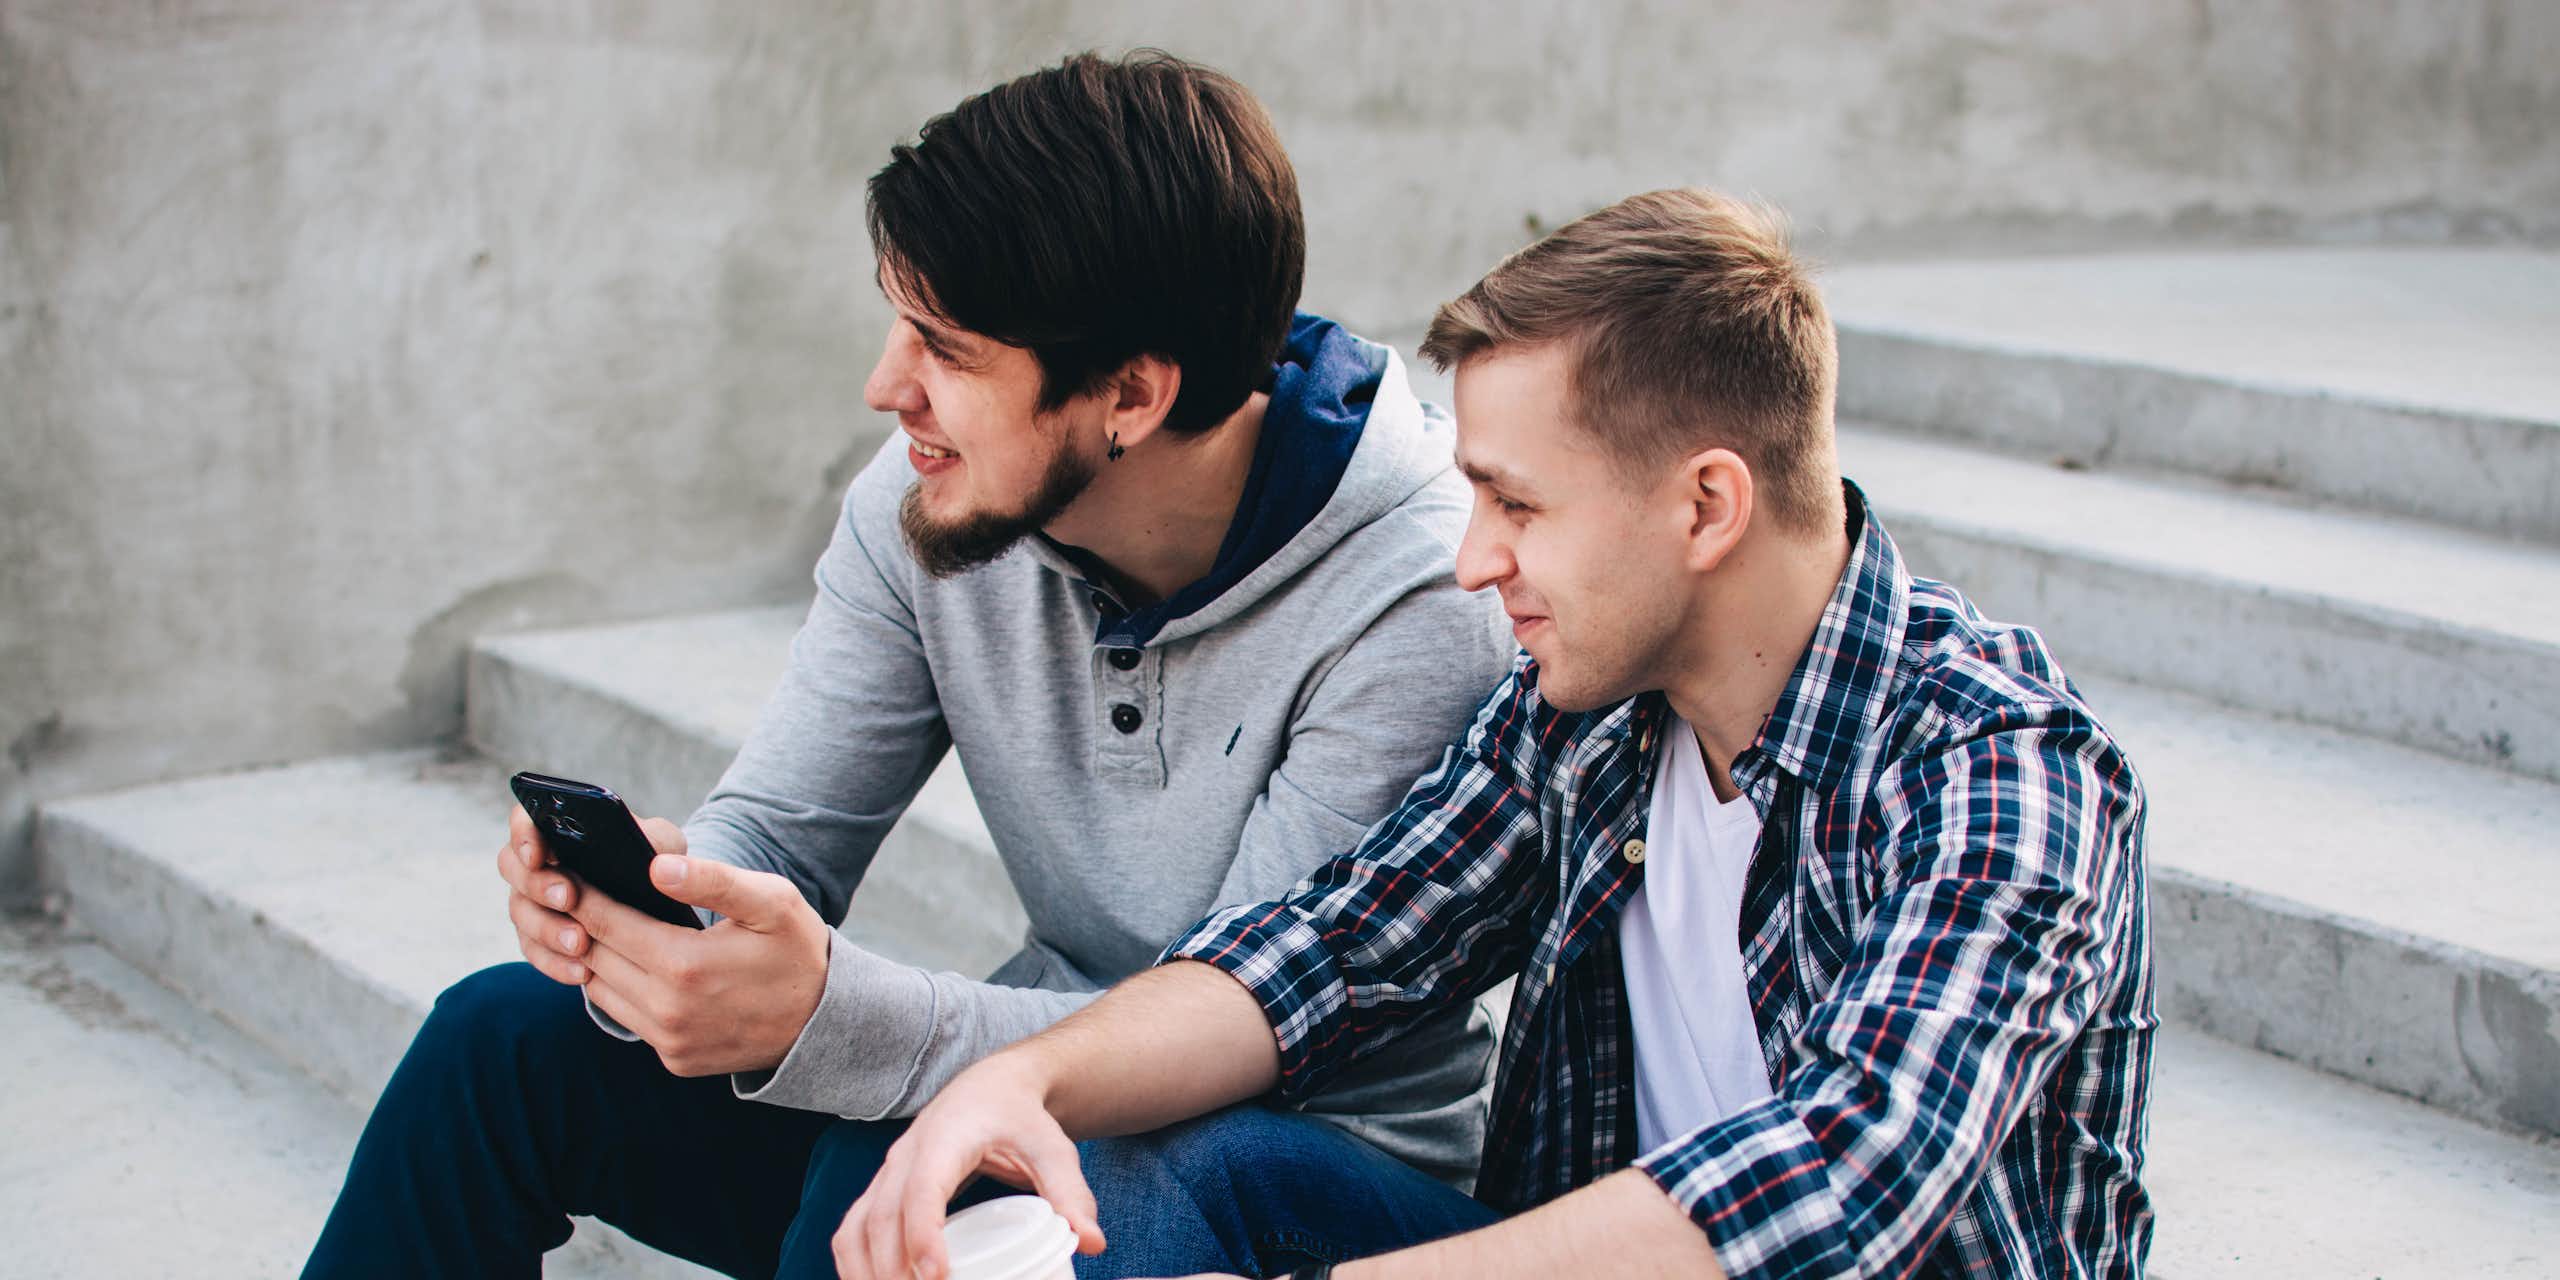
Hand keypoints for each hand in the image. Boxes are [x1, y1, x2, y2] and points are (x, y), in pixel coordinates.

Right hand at [495, 803, 684, 984]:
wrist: (655, 900)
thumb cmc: (654, 859)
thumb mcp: (661, 844)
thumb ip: (653, 840)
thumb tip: (651, 860)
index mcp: (558, 828)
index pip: (525, 821)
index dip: (524, 835)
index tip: (539, 854)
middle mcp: (536, 862)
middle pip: (513, 869)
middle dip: (538, 885)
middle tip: (568, 897)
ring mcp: (532, 900)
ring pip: (522, 914)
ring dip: (548, 929)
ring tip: (580, 942)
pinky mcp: (539, 937)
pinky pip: (536, 952)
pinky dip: (557, 963)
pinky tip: (582, 973)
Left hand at [569, 851, 832, 1076]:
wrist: (827, 1022)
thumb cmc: (798, 950)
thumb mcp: (771, 902)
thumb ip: (713, 880)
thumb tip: (654, 866)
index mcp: (685, 965)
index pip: (605, 922)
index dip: (581, 894)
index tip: (568, 872)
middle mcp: (668, 1010)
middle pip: (594, 956)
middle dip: (580, 923)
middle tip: (574, 893)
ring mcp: (669, 1041)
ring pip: (600, 990)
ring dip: (596, 958)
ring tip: (602, 927)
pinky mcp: (674, 1059)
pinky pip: (627, 1018)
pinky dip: (621, 989)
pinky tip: (634, 964)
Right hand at [834, 1055, 1104, 1279]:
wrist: (989, 1088)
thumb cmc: (1020, 1118)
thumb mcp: (1052, 1149)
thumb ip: (1070, 1193)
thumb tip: (1092, 1242)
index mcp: (946, 1139)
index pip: (923, 1189)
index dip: (923, 1234)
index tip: (935, 1276)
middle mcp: (906, 1155)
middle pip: (882, 1218)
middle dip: (892, 1270)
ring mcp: (887, 1172)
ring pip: (856, 1227)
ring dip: (865, 1272)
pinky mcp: (881, 1189)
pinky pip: (851, 1230)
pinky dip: (854, 1264)